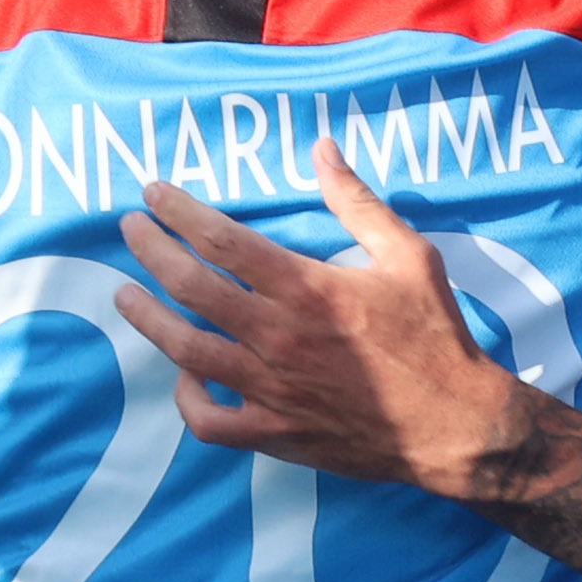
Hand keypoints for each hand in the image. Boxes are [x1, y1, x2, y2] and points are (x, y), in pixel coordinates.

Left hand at [110, 147, 521, 494]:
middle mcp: (278, 336)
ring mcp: (271, 389)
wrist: (455, 424)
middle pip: (189, 286)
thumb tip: (323, 147)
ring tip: (125, 295)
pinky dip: (186, 399)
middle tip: (130, 228)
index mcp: (307, 288)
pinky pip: (209, 422)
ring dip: (146, 318)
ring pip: (184, 350)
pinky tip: (184, 374)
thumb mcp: (409, 256)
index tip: (153, 194)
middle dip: (149, 250)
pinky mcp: (275, 433)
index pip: (221, 240)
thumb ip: (358, 202)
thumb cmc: (435, 336)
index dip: (178, 212)